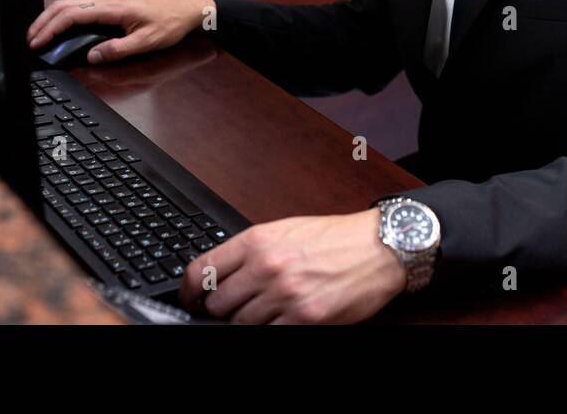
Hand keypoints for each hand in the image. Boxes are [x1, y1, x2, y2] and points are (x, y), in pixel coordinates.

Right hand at [26, 0, 214, 62]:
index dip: (50, 29)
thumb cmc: (171, 22)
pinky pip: (82, 8)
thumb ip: (118, 50)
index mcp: (112, 8)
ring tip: (39, 35)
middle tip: (29, 40)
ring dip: (51, 18)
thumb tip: (92, 56)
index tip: (37, 43)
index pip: (71, 15)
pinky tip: (61, 28)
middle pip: (65, 6)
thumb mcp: (147, 42)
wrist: (188, 8)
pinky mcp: (112, 6)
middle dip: (42, 22)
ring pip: (71, 5)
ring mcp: (108, 2)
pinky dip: (64, 17)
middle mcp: (106, 1)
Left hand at [178, 210, 406, 323]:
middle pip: (217, 303)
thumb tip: (219, 273)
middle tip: (229, 310)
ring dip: (246, 323)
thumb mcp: (286, 231)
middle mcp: (267, 267)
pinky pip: (269, 335)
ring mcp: (285, 295)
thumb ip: (251, 250)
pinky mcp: (305, 318)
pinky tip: (278, 321)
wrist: (378, 247)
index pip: (201, 270)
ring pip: (240, 324)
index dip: (188, 291)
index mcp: (257, 241)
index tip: (190, 300)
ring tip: (263, 313)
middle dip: (220, 310)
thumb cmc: (335, 238)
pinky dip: (269, 330)